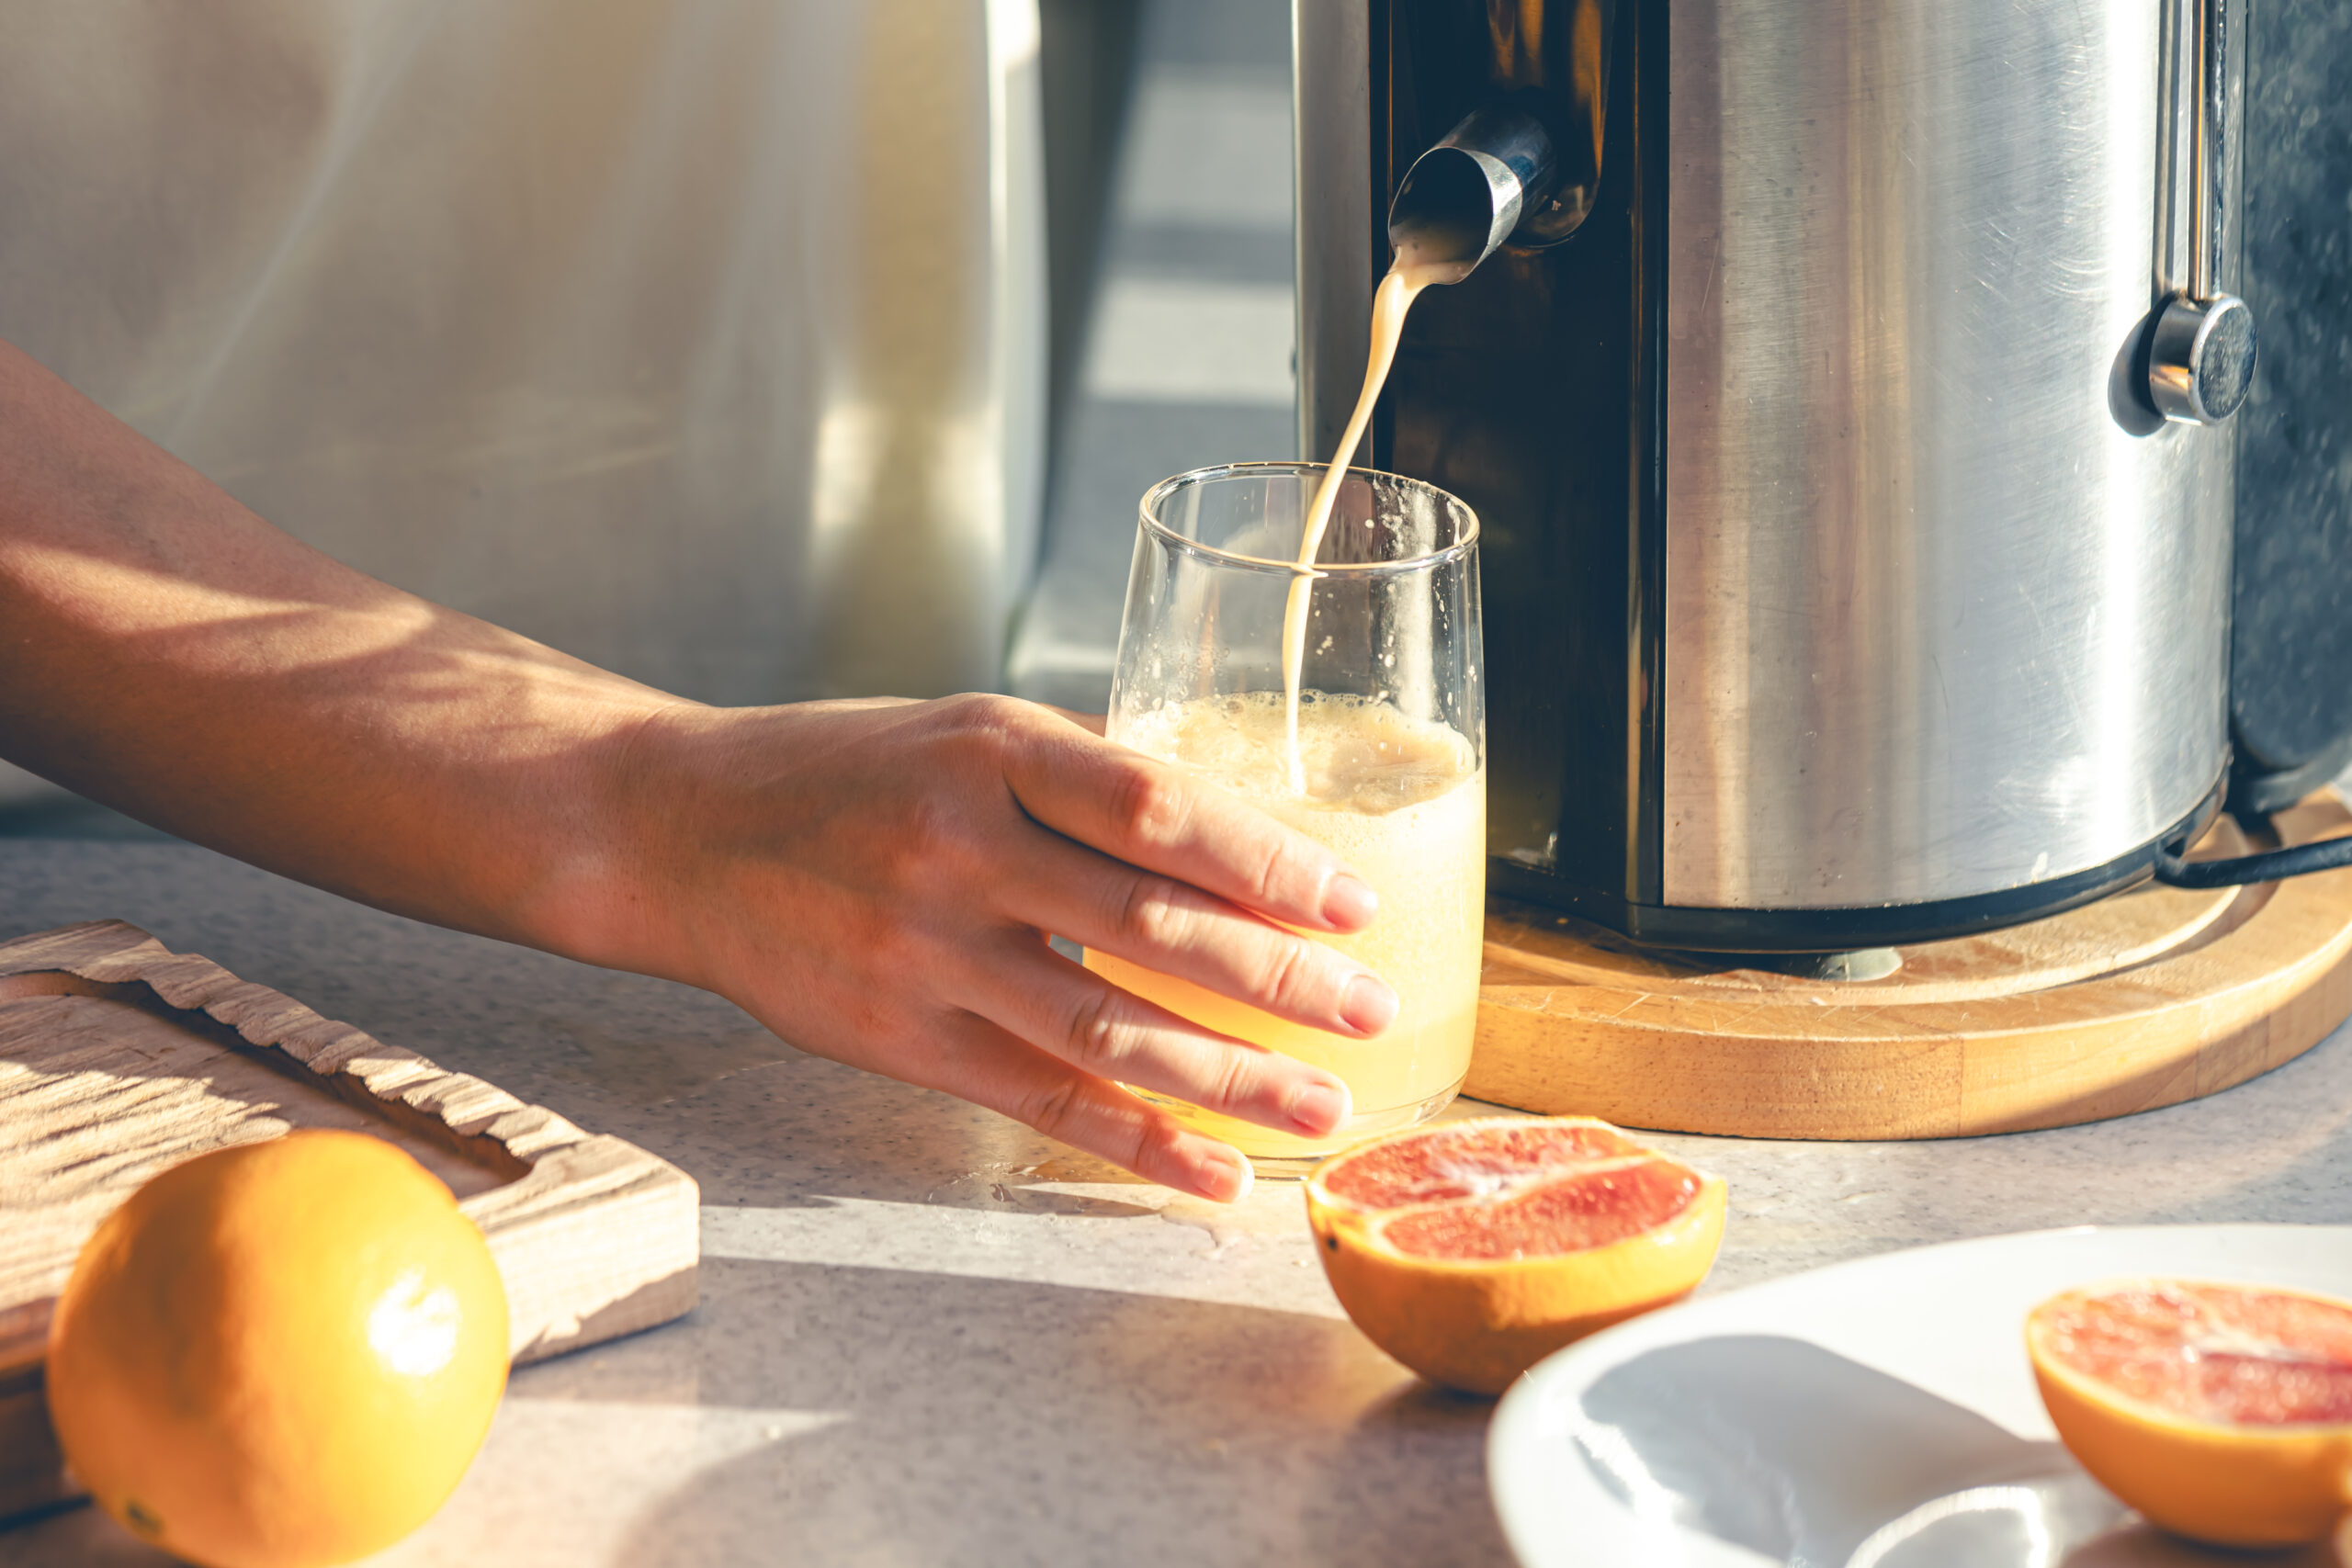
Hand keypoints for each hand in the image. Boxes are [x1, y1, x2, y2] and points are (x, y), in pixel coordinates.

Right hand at [607, 694, 1398, 1200]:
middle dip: (1277, 980)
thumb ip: (1086, 777)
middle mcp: (959, 852)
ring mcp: (925, 955)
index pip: (1156, 810)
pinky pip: (1041, 1102)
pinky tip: (1213, 1171)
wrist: (680, 831)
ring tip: (1322, 1106)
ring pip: (1106, 1032)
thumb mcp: (965, 729)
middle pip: (1149, 928)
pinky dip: (1137, 1144)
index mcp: (991, 753)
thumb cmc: (842, 771)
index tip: (1352, 901)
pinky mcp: (901, 1039)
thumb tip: (1235, 831)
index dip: (1266, 862)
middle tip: (1369, 1010)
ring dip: (1229, 1079)